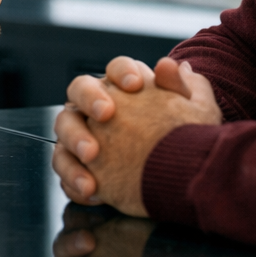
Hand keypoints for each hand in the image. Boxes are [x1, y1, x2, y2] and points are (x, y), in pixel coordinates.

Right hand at [52, 56, 221, 214]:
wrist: (176, 177)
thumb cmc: (181, 139)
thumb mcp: (192, 113)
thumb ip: (180, 88)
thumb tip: (170, 64)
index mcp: (123, 88)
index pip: (115, 69)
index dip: (122, 72)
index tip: (136, 84)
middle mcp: (94, 106)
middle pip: (78, 90)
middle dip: (89, 99)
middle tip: (106, 115)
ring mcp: (80, 135)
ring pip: (63, 129)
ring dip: (74, 140)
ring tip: (92, 156)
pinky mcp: (76, 166)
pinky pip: (65, 170)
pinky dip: (74, 179)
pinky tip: (93, 191)